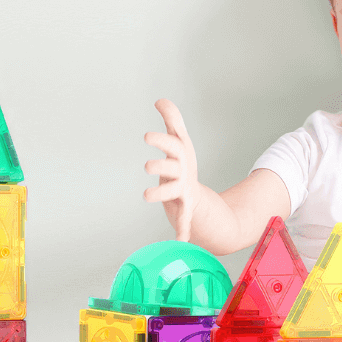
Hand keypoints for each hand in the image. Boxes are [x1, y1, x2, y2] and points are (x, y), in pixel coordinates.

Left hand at [143, 98, 199, 241]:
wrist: (195, 195)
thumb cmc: (182, 164)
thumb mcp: (179, 141)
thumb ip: (172, 120)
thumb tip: (160, 100)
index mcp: (180, 156)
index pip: (172, 145)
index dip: (161, 141)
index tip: (146, 137)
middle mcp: (182, 173)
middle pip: (171, 168)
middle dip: (160, 166)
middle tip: (147, 165)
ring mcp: (182, 192)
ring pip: (171, 193)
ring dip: (160, 194)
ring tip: (146, 196)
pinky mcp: (182, 210)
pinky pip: (184, 221)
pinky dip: (182, 231)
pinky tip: (179, 241)